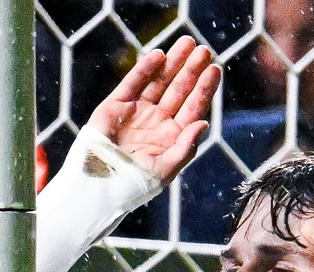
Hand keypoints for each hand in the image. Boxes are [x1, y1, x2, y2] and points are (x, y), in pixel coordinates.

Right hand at [88, 35, 220, 184]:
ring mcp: (137, 111)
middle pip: (178, 90)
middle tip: (203, 50)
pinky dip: (145, 69)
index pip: (193, 107)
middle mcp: (157, 121)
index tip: (215, 69)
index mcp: (172, 136)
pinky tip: (159, 56)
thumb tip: (204, 123)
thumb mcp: (165, 170)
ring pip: (159, 82)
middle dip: (191, 70)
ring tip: (187, 44)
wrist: (98, 185)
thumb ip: (186, 148)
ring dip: (173, 63)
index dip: (204, 88)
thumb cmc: (133, 185)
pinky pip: (133, 83)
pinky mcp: (116, 105)